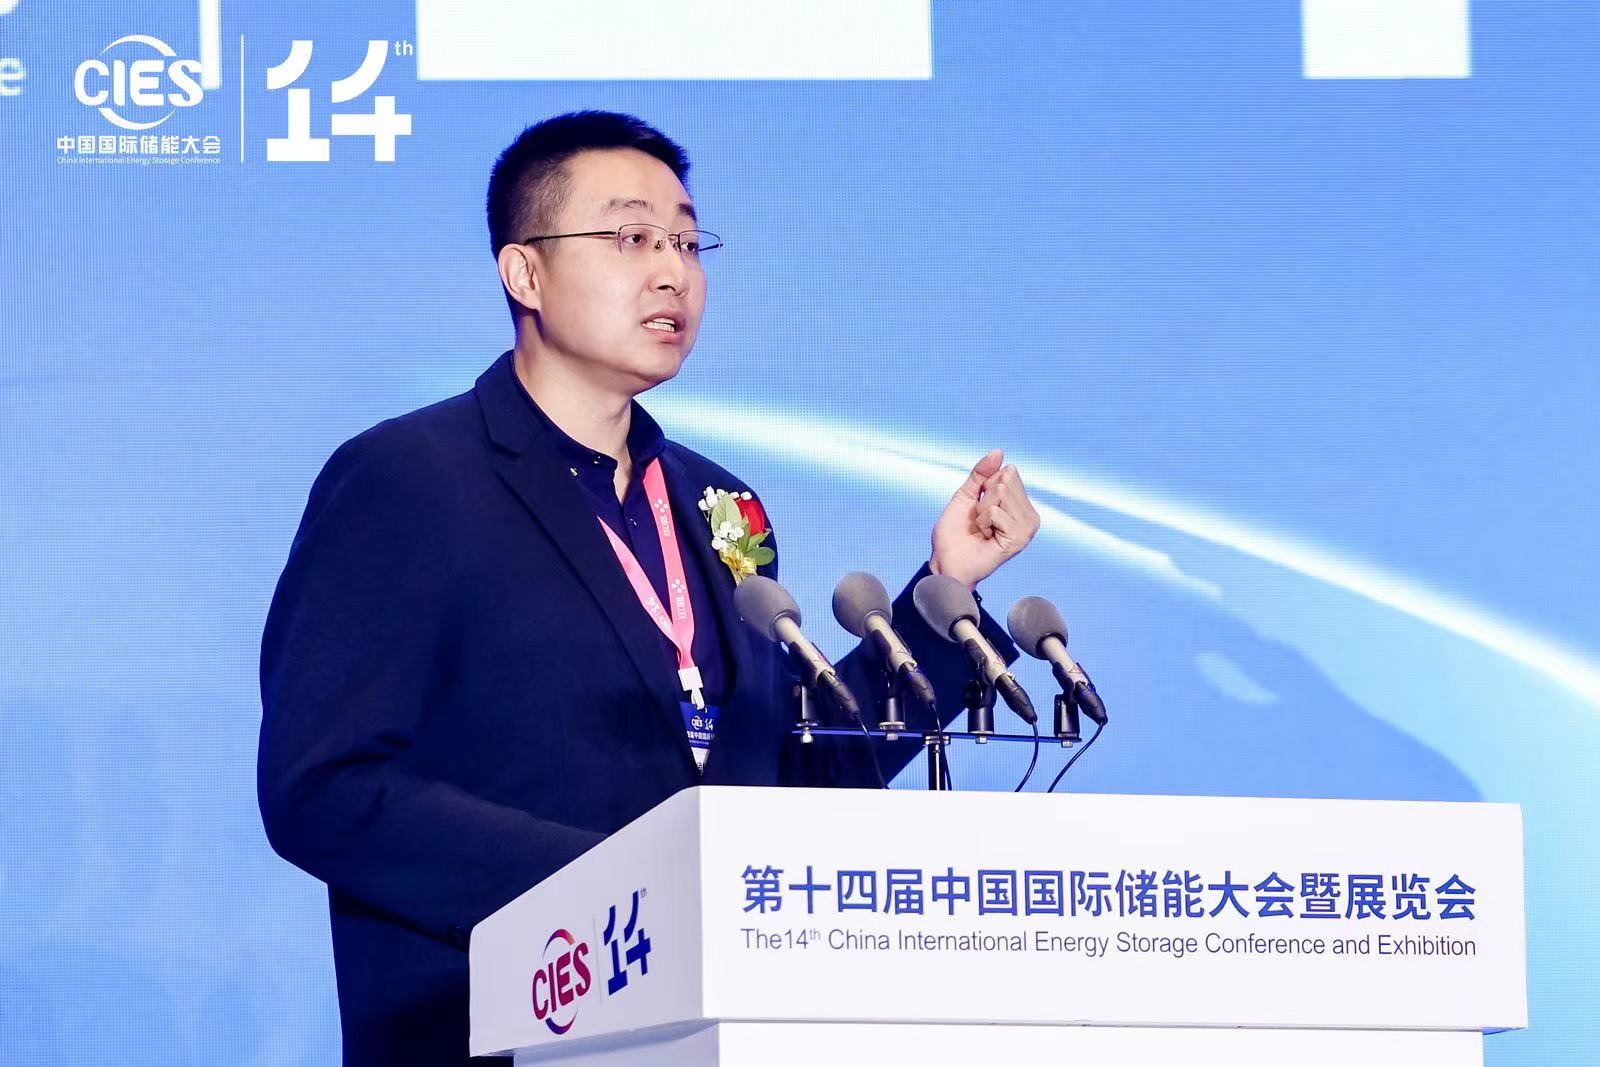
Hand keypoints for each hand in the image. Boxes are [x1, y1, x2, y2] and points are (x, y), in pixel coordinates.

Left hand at [929, 449, 1040, 589]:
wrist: (947, 562)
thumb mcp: (966, 496)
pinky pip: (995, 511)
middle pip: (1006, 480)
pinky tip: (985, 538)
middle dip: (984, 498)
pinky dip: (983, 522)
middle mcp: (1028, 515)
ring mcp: (1026, 528)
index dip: (985, 486)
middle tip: (979, 521)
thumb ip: (981, 474)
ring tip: (982, 529)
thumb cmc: (955, 534)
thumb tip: (998, 451)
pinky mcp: (1019, 539)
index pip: (1008, 471)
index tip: (979, 508)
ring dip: (982, 511)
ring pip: (1001, 493)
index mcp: (1019, 504)